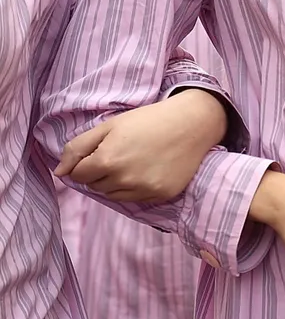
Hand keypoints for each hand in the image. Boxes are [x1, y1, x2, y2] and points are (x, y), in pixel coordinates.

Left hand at [56, 89, 228, 201]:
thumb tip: (59, 172)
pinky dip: (136, 187)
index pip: (78, 175)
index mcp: (107, 160)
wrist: (192, 123)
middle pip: (95, 186)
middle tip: (120, 153)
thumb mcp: (109, 126)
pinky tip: (148, 169)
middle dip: (101, 172)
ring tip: (133, 161)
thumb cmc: (148, 120)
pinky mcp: (160, 195)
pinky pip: (136, 198)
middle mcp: (124, 179)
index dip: (86, 163)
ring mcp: (144, 189)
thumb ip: (77, 148)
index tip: (101, 151)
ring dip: (116, 182)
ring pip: (114, 195)